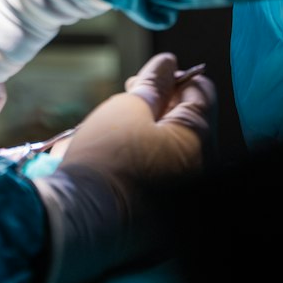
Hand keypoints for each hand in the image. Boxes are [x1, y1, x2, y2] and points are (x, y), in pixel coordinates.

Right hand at [30, 52, 215, 282]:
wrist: (81, 220)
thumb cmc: (105, 158)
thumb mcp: (128, 107)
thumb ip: (153, 83)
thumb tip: (167, 63)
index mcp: (198, 141)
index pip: (202, 92)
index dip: (177, 75)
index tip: (152, 73)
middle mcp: (200, 168)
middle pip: (189, 119)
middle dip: (161, 100)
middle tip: (131, 91)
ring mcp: (185, 193)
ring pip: (174, 144)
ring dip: (151, 125)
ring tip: (121, 117)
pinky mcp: (166, 212)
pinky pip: (164, 169)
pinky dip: (147, 152)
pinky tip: (121, 147)